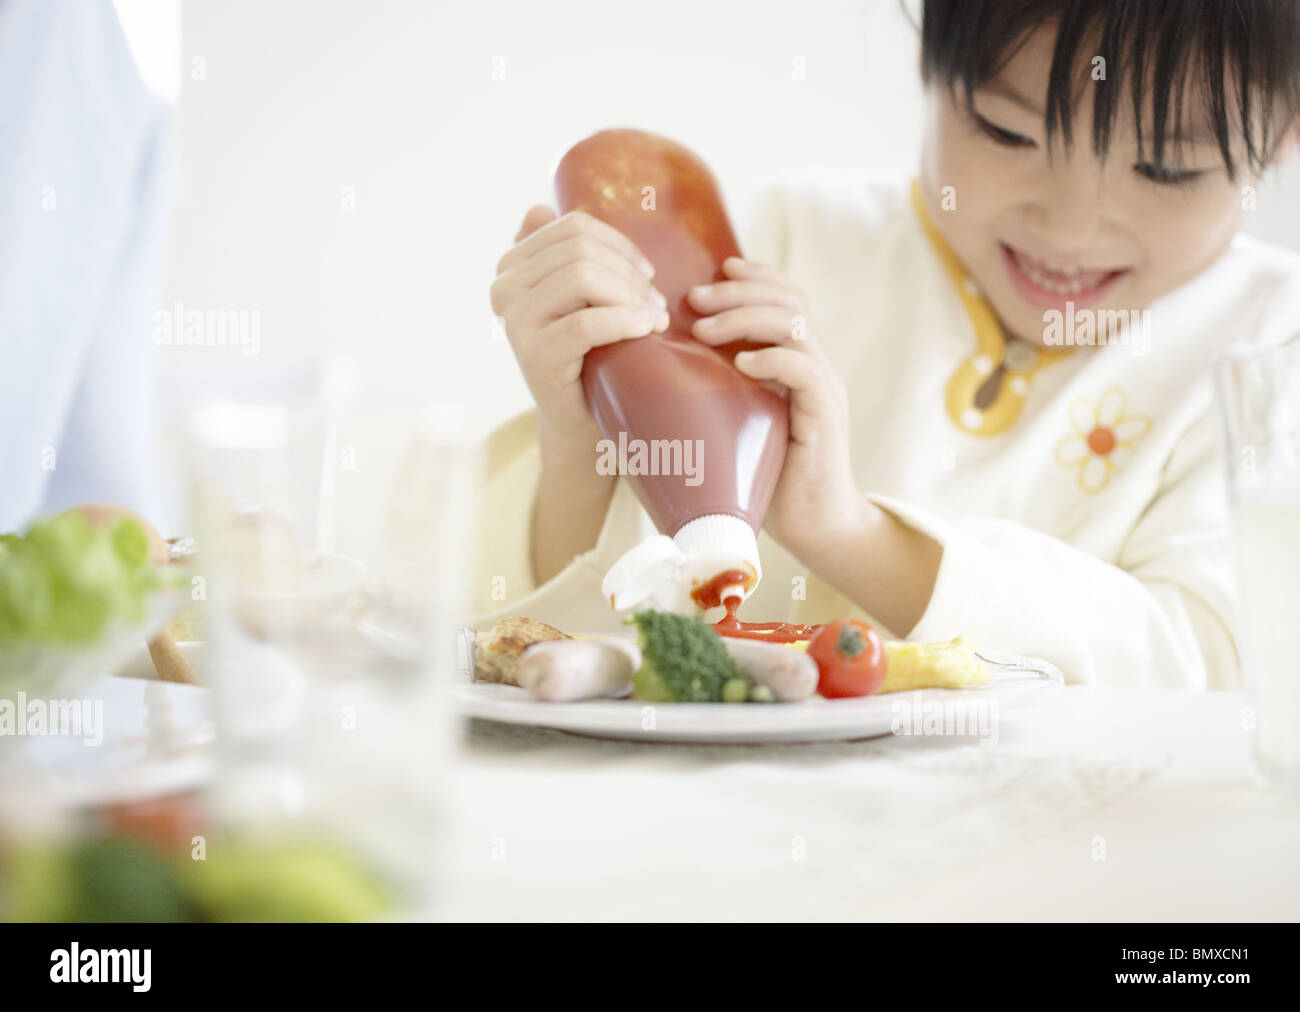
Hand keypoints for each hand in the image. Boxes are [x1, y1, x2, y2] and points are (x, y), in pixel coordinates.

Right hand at [490, 207, 669, 453]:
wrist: (582, 418)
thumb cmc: (588, 353)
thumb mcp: (578, 298)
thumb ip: (561, 254)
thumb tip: (538, 207)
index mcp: (512, 267)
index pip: (573, 228)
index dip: (619, 245)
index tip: (646, 274)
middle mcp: (504, 290)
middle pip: (580, 251)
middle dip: (628, 273)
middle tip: (656, 302)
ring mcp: (515, 323)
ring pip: (583, 278)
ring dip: (631, 295)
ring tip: (654, 319)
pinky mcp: (535, 356)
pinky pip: (587, 322)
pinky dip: (625, 321)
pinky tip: (646, 329)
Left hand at [686, 256, 864, 560]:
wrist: (813, 527)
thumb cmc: (764, 480)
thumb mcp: (732, 426)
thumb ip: (710, 396)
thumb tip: (640, 384)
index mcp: (795, 360)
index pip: (785, 296)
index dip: (752, 275)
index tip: (713, 268)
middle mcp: (814, 365)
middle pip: (789, 299)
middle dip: (739, 290)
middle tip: (694, 299)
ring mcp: (824, 388)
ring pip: (795, 325)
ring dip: (746, 318)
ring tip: (706, 330)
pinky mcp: (825, 416)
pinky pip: (805, 371)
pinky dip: (772, 359)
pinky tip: (741, 363)